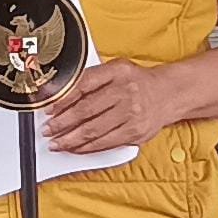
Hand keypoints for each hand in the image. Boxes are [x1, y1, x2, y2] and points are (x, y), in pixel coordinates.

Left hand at [42, 59, 172, 153]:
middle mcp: (125, 91)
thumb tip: (62, 95)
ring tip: (57, 143)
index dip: (63, 99)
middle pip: (86, 110)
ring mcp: (131, 113)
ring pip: (94, 130)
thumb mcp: (116, 69)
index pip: (83, 85)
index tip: (49, 109)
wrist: (169, 94)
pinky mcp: (135, 132)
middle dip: (62, 123)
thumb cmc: (137, 81)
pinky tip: (76, 148)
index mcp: (117, 71)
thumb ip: (92, 78)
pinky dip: (88, 147)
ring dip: (71, 139)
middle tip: (48, 130)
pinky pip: (106, 143)